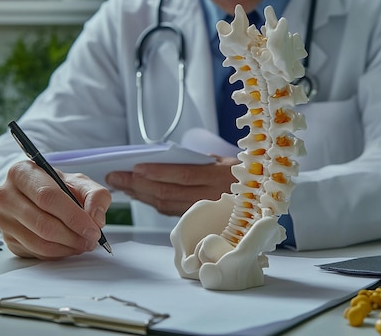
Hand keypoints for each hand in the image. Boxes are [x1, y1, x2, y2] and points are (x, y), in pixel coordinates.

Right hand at [0, 160, 111, 259]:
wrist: (39, 195)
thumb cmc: (59, 187)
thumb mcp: (81, 183)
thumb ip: (96, 196)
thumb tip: (96, 219)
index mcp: (22, 173)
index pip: (48, 197)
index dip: (73, 216)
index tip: (93, 229)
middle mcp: (6, 195)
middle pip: (43, 224)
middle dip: (73, 236)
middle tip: (92, 239)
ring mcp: (3, 219)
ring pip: (39, 242)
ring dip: (68, 247)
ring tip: (84, 243)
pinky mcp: (8, 239)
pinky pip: (37, 253)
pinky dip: (59, 253)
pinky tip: (69, 245)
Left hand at [106, 156, 239, 216]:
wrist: (265, 197)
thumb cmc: (244, 173)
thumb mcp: (226, 160)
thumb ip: (199, 161)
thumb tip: (168, 161)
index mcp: (220, 177)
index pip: (184, 176)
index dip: (158, 173)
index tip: (135, 167)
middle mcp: (212, 197)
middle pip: (169, 193)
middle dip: (138, 185)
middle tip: (116, 177)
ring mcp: (206, 211)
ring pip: (167, 205)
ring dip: (141, 195)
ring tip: (122, 185)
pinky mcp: (201, 220)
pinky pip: (173, 212)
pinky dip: (154, 203)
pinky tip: (141, 195)